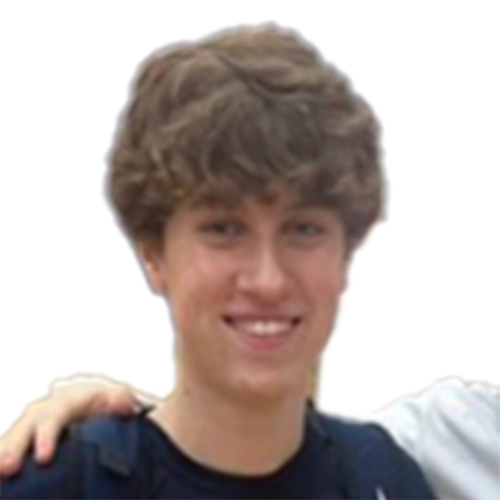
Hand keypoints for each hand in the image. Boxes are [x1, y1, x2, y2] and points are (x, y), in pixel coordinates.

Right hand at [0, 375, 138, 476]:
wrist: (101, 406)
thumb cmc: (113, 406)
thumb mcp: (121, 400)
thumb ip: (122, 400)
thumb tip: (122, 404)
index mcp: (69, 399)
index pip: (55, 414)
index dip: (47, 435)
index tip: (43, 459)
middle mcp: (46, 409)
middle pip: (28, 425)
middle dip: (16, 447)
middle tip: (8, 470)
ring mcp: (34, 424)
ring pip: (14, 435)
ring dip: (4, 452)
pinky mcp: (29, 437)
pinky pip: (10, 444)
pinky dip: (2, 454)